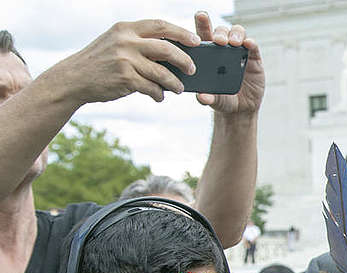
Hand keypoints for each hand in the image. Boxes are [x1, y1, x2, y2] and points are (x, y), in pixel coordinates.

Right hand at [47, 19, 200, 105]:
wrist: (74, 78)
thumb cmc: (101, 62)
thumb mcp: (115, 42)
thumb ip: (138, 42)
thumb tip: (171, 53)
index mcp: (126, 28)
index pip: (160, 25)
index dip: (181, 33)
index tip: (196, 41)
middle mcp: (126, 41)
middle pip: (166, 48)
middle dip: (184, 60)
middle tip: (193, 69)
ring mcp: (125, 60)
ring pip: (162, 72)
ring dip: (175, 83)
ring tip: (179, 89)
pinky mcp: (125, 79)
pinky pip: (152, 88)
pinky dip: (159, 94)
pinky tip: (159, 97)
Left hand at [193, 12, 264, 115]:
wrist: (240, 110)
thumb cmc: (223, 100)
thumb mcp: (214, 100)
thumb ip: (208, 98)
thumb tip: (201, 97)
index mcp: (208, 54)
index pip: (204, 34)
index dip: (202, 23)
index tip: (201, 16)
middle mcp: (224, 50)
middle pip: (221, 31)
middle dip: (220, 33)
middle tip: (219, 42)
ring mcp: (239, 52)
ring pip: (237, 33)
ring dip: (235, 34)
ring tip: (233, 43)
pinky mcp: (254, 58)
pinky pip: (253, 45)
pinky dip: (250, 42)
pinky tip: (248, 44)